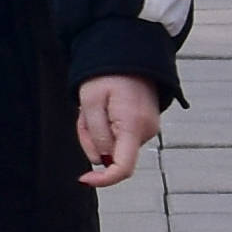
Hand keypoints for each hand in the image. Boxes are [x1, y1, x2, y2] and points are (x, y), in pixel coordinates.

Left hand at [76, 75, 163, 190]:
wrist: (130, 51)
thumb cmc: (107, 73)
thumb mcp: (91, 103)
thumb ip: (96, 135)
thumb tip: (101, 161)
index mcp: (132, 126)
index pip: (123, 168)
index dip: (103, 180)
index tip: (84, 179)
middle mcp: (146, 131)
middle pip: (112, 155)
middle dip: (92, 140)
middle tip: (83, 116)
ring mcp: (149, 127)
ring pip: (114, 146)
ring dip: (98, 132)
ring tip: (95, 107)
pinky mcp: (146, 123)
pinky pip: (121, 135)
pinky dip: (107, 126)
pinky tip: (105, 106)